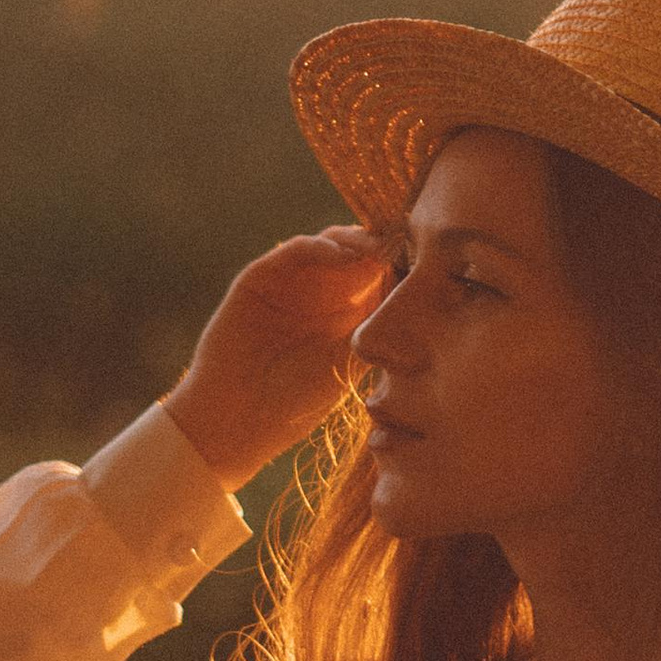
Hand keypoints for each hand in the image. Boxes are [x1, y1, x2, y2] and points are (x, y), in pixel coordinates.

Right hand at [163, 225, 392, 491]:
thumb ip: (373, 329)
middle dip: (381, 247)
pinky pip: (293, 250)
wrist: (237, 420)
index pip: (377, 275)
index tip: (424, 261)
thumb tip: (413, 295)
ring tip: (375, 249)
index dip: (399, 264)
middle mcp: (318, 293)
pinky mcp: (260, 277)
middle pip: (357, 252)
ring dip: (354, 240)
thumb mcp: (347, 363)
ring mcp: (289, 283)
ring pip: (329, 244)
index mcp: (342, 314)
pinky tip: (339, 254)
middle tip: (402, 246)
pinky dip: (318, 245)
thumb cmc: (294, 404)